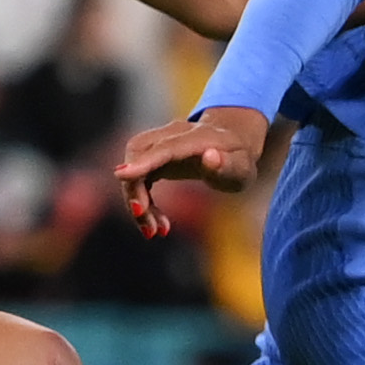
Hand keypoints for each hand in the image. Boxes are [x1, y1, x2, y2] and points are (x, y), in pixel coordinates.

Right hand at [112, 105, 271, 238]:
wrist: (232, 142)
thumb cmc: (238, 158)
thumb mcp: (242, 167)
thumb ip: (227, 164)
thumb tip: (210, 157)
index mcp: (196, 136)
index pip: (164, 148)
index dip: (143, 162)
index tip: (122, 176)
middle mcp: (172, 133)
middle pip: (138, 154)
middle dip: (134, 191)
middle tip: (150, 228)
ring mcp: (160, 141)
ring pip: (132, 165)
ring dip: (135, 200)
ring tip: (155, 230)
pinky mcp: (152, 154)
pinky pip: (136, 176)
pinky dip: (140, 201)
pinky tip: (155, 222)